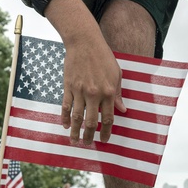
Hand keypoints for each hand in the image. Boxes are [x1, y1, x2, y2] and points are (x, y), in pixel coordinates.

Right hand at [45, 0, 125, 144]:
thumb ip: (118, 94)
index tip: (105, 141)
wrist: (84, 42)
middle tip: (88, 145)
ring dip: (76, 132)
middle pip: (91, 122)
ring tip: (75, 142)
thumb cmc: (103, 57)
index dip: (107, 132)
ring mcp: (80, 91)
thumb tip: (122, 110)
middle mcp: (94, 94)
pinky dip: (65, 117)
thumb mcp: (116, 74)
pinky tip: (66, 126)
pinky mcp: (68, 87)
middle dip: (89, 136)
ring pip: (77, 117)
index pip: (108, 118)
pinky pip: (66, 106)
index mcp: (109, 92)